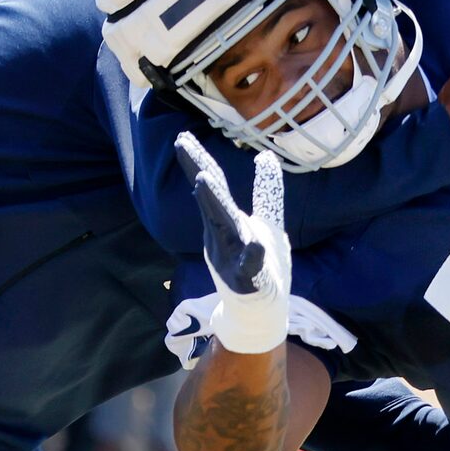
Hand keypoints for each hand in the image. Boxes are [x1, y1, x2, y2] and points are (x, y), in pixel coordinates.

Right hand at [176, 131, 289, 355]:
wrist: (260, 312)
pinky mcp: (247, 282)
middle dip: (198, 172)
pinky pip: (249, 268)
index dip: (199, 162)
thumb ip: (266, 190)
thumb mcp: (267, 222)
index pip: (213, 186)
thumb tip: (265, 155)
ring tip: (204, 181)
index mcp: (227, 221)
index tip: (182, 137)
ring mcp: (232, 259)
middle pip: (211, 200)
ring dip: (213, 205)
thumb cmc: (261, 265)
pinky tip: (257, 246)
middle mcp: (224, 237)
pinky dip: (251, 257)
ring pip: (223, 229)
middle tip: (182, 146)